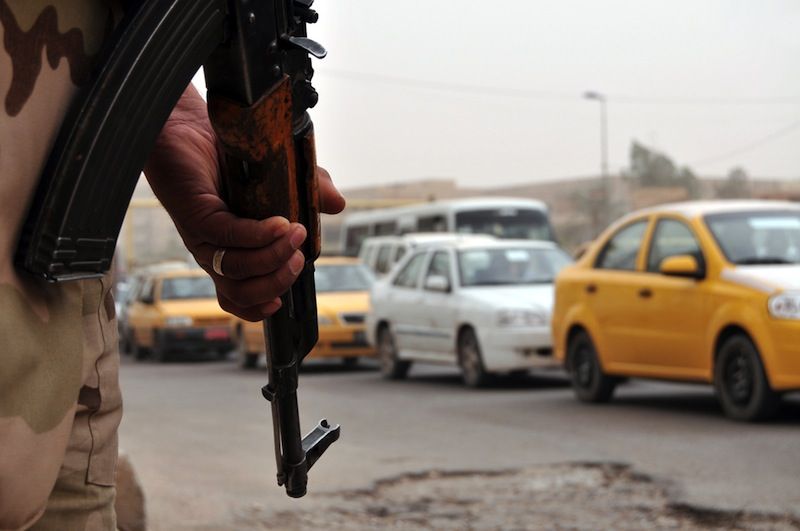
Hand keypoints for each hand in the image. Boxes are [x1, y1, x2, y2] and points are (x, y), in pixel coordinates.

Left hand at [144, 84, 344, 320]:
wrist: (190, 121)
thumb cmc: (230, 153)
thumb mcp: (283, 174)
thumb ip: (311, 190)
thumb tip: (338, 204)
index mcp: (229, 250)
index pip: (237, 296)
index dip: (258, 307)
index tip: (284, 302)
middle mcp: (212, 249)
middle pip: (238, 291)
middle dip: (275, 283)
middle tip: (299, 258)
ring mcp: (201, 233)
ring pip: (233, 269)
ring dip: (271, 259)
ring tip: (296, 237)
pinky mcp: (195, 211)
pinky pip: (226, 235)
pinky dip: (258, 235)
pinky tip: (280, 224)